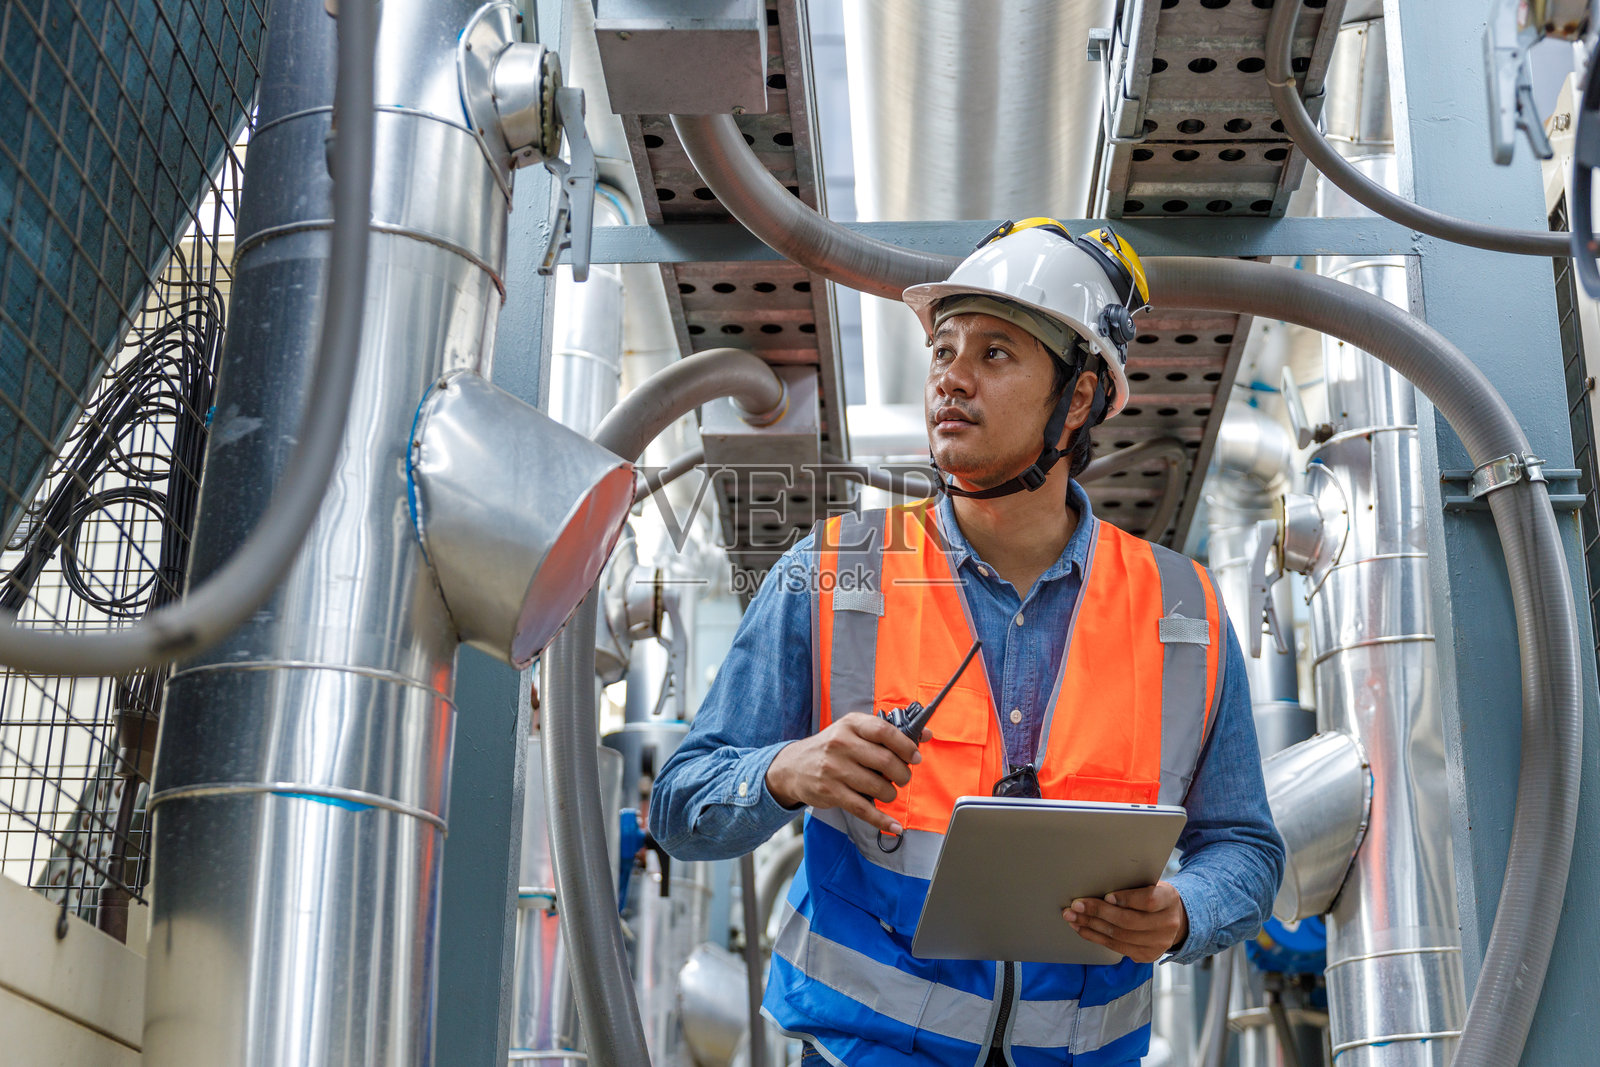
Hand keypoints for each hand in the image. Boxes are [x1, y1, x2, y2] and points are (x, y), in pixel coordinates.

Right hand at [765, 713, 928, 835]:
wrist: (793, 766)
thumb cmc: (831, 747)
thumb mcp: (853, 731)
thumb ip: (887, 732)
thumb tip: (925, 735)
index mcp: (850, 724)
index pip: (884, 731)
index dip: (905, 745)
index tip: (915, 757)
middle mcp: (841, 744)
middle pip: (885, 761)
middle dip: (902, 774)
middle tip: (902, 778)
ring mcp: (834, 769)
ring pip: (877, 786)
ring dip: (891, 794)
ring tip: (888, 792)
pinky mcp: (831, 792)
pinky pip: (863, 809)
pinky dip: (881, 820)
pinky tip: (893, 826)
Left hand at [1063, 881, 1188, 962]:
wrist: (1173, 919)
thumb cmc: (1153, 896)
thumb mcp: (1149, 884)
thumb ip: (1131, 886)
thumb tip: (1097, 884)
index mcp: (1169, 899)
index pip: (1148, 900)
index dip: (1126, 899)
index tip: (1106, 896)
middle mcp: (1168, 924)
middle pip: (1129, 921)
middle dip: (1098, 912)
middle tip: (1076, 905)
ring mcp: (1158, 943)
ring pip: (1119, 936)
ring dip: (1091, 925)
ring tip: (1072, 916)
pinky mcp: (1146, 955)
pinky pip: (1116, 947)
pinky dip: (1095, 937)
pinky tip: (1082, 928)